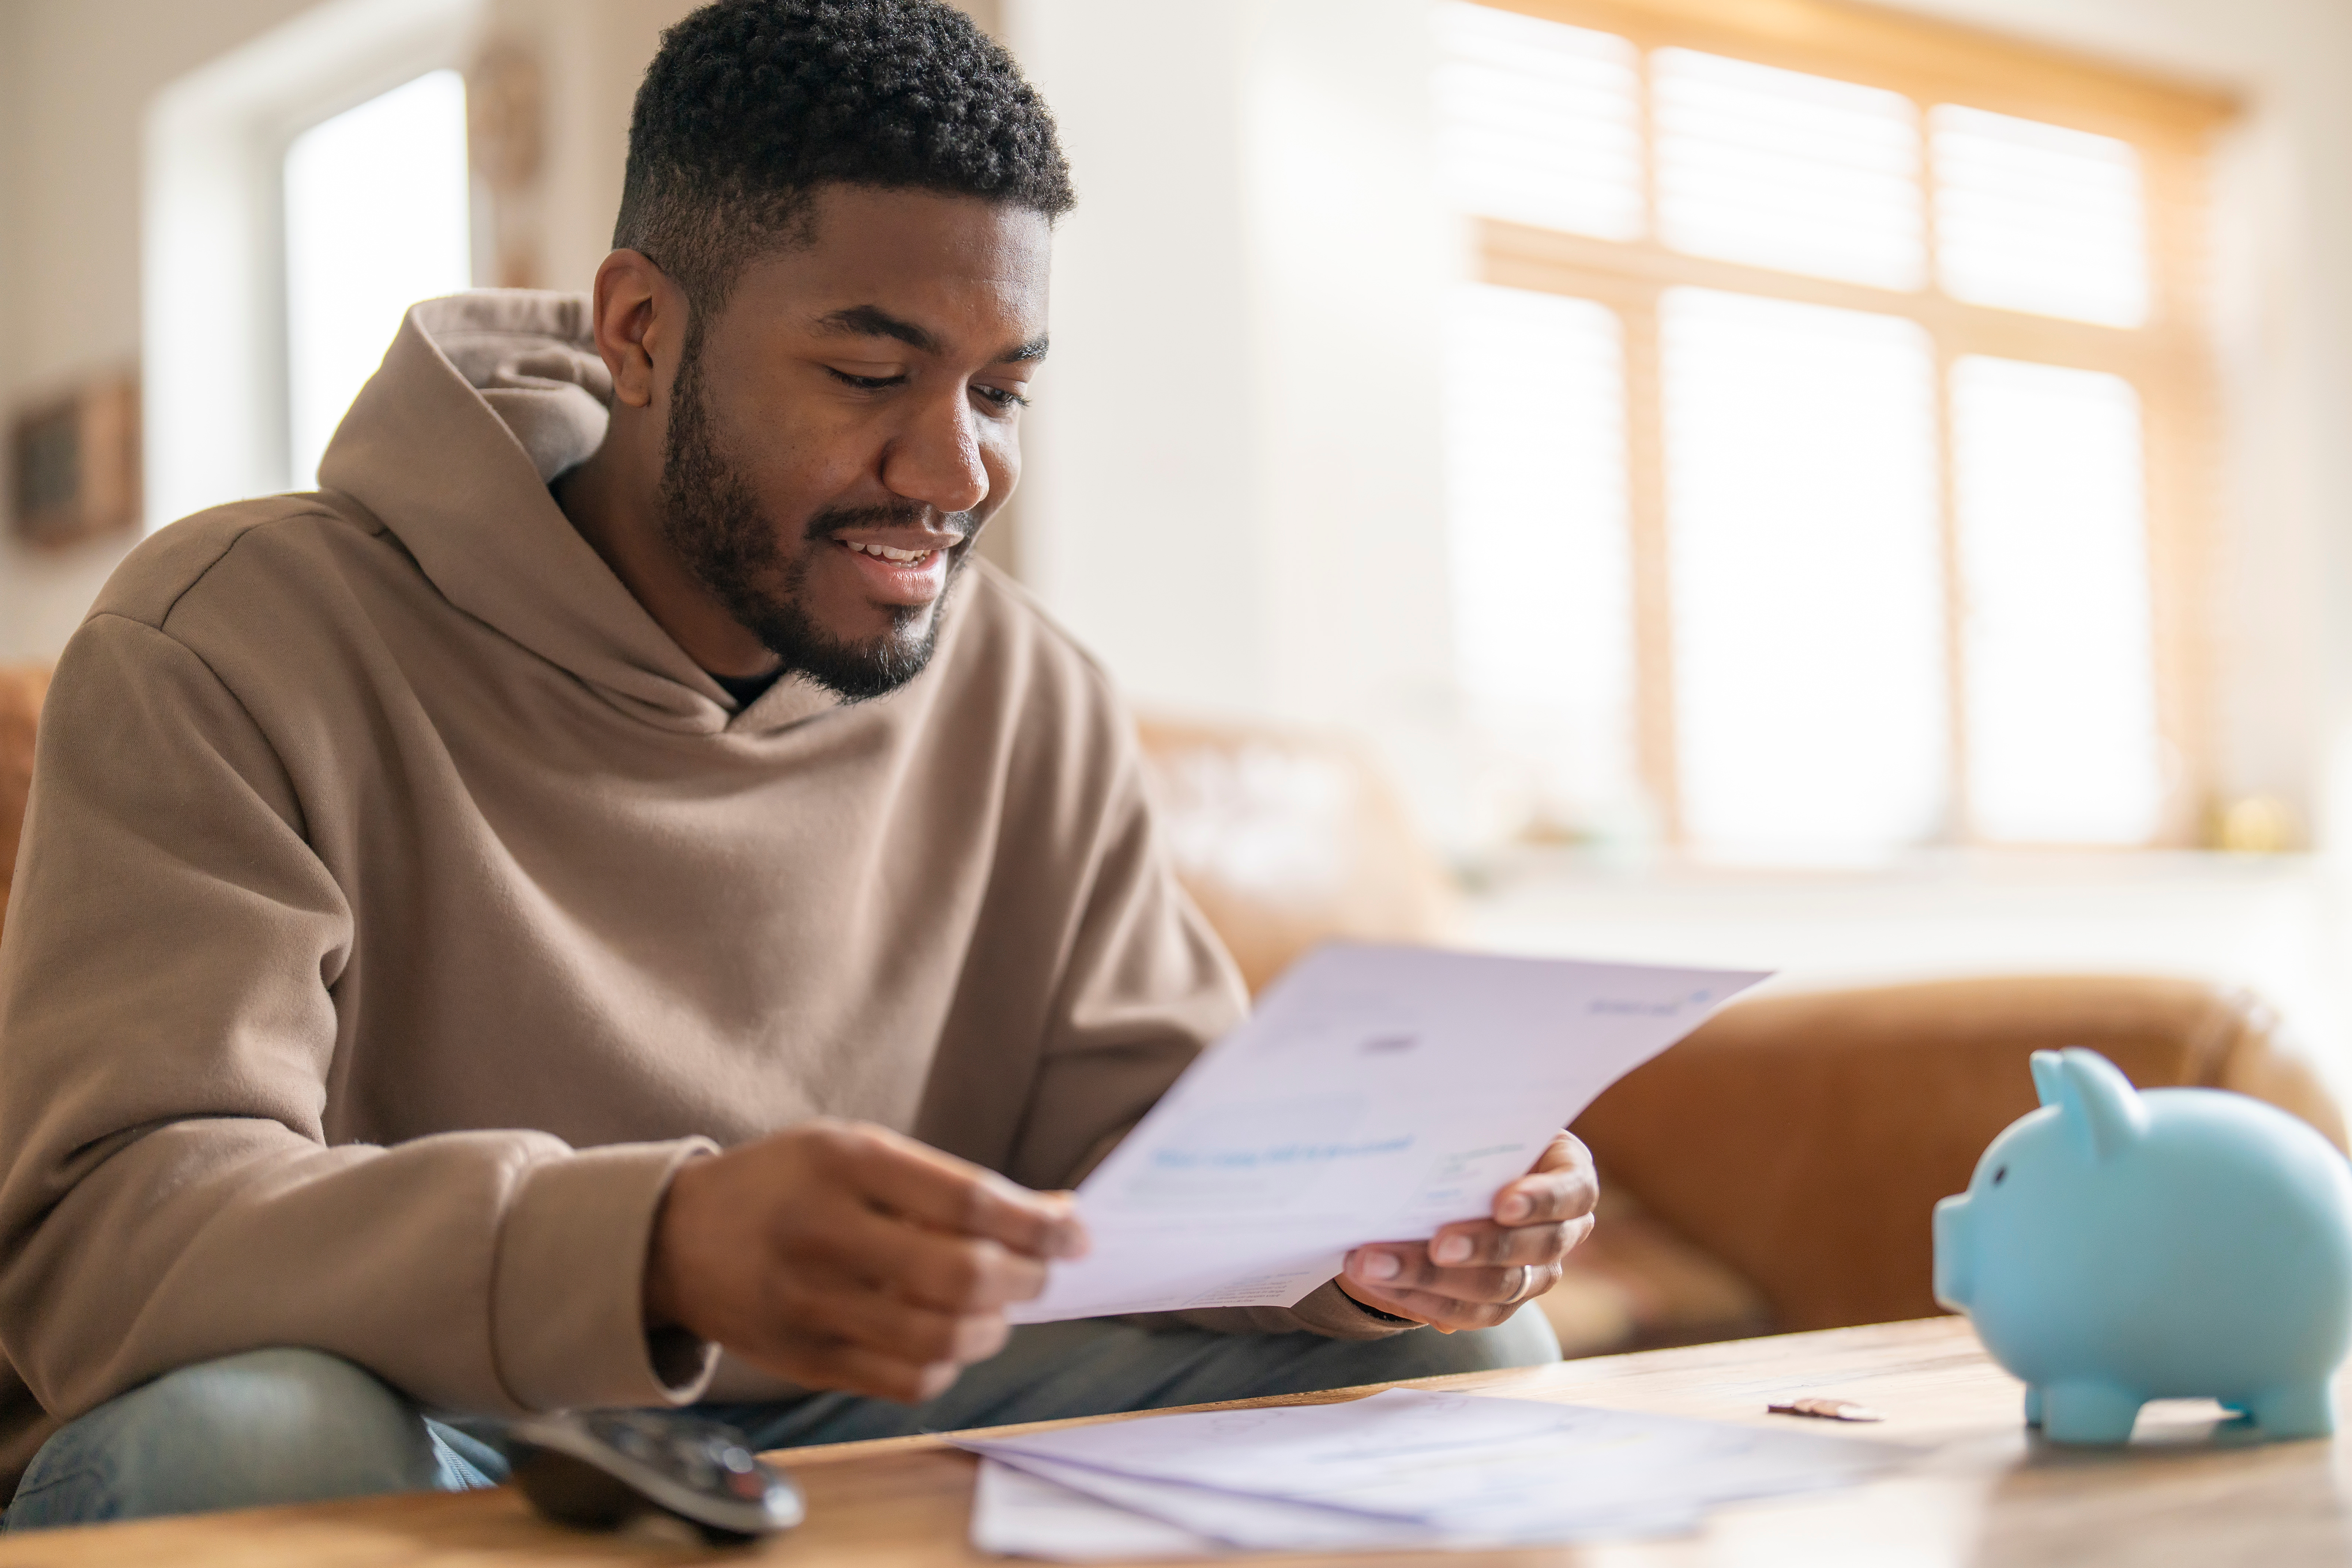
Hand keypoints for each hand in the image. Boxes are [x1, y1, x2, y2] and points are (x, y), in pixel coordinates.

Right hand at [643, 1119, 1087, 1401]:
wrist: (678, 1239)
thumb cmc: (787, 1184)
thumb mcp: (855, 1150)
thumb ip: (948, 1184)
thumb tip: (1056, 1215)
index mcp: (843, 1163)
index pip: (969, 1201)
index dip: (1037, 1224)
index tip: (1074, 1233)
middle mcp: (825, 1233)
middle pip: (963, 1276)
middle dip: (1025, 1278)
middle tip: (1038, 1271)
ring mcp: (811, 1304)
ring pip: (943, 1337)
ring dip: (993, 1326)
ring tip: (995, 1306)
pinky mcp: (805, 1360)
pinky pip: (908, 1379)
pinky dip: (949, 1363)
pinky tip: (947, 1338)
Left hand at [1337, 1131, 1596, 1331]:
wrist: (1463, 1173)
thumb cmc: (1478, 1137)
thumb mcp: (1483, 1124)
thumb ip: (1472, 1129)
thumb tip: (1423, 1121)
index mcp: (1569, 1177)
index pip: (1572, 1192)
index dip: (1542, 1200)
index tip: (1502, 1201)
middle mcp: (1563, 1230)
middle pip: (1535, 1248)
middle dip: (1481, 1247)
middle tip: (1436, 1245)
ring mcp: (1535, 1273)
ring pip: (1496, 1289)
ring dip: (1430, 1278)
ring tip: (1376, 1265)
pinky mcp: (1500, 1304)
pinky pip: (1467, 1314)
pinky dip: (1419, 1298)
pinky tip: (1380, 1281)